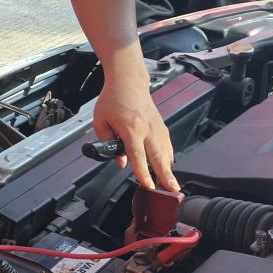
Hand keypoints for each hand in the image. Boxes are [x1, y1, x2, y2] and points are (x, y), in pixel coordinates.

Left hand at [93, 70, 178, 190]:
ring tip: (172, 184)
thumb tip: (121, 162)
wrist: (128, 82)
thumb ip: (107, 142)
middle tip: (172, 190)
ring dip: (169, 169)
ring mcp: (157, 127)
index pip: (138, 155)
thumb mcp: (100, 121)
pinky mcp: (162, 126)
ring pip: (166, 152)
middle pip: (158, 156)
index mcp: (131, 128)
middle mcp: (147, 129)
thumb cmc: (112, 100)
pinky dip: (169, 158)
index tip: (149, 186)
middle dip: (165, 175)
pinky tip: (168, 167)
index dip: (143, 173)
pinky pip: (168, 146)